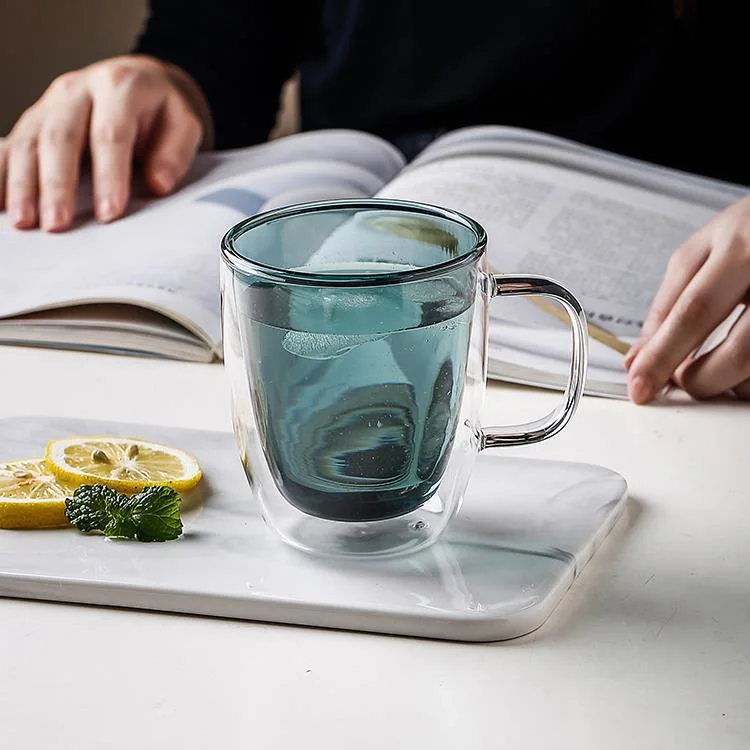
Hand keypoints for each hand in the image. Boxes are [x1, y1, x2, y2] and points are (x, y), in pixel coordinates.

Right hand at [0, 55, 206, 231]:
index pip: (110, 133)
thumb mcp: (184, 123)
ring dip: (23, 184)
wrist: (140, 82)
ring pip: (27, 140)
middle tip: (58, 224)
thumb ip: (174, 153)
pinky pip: (9, 144)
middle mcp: (78, 89)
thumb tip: (157, 184)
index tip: (109, 212)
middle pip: (60, 136)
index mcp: (119, 87)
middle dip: (56, 184)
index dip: (109, 175)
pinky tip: (0, 203)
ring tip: (25, 222)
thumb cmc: (162, 111)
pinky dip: (1, 174)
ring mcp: (50, 103)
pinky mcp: (34, 118)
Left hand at [626, 195, 749, 402]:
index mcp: (741, 248)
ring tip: (711, 369)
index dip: (661, 357)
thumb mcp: (705, 249)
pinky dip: (747, 379)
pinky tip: (738, 367)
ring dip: (727, 383)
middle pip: (737, 353)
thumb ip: (669, 301)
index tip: (639, 387)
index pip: (692, 313)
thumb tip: (640, 357)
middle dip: (697, 380)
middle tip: (678, 382)